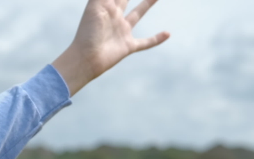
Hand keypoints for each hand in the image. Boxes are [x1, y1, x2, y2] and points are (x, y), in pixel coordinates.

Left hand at [51, 0, 169, 95]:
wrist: (86, 59)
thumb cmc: (87, 32)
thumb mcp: (95, 5)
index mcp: (106, 6)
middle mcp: (114, 17)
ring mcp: (122, 32)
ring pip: (138, 14)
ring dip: (147, 4)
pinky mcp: (128, 46)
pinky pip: (145, 42)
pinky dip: (156, 39)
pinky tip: (168, 34)